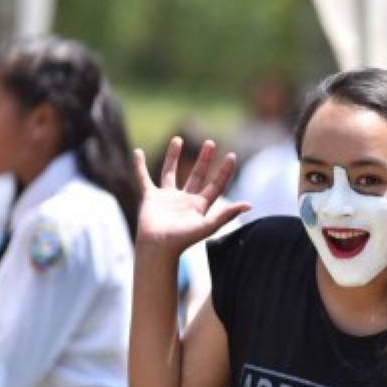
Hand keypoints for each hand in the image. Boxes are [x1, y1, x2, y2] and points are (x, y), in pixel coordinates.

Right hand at [134, 138, 249, 254]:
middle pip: (197, 175)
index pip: (216, 185)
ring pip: (170, 172)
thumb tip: (249, 205)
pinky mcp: (150, 198)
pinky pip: (143, 178)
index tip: (232, 156)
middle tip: (210, 142)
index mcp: (200, 206)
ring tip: (178, 139)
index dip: (224, 172)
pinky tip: (137, 152)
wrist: (157, 248)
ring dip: (173, 156)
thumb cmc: (183, 240)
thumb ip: (226, 214)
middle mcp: (184, 200)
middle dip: (204, 159)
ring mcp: (166, 198)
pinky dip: (139, 166)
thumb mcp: (207, 226)